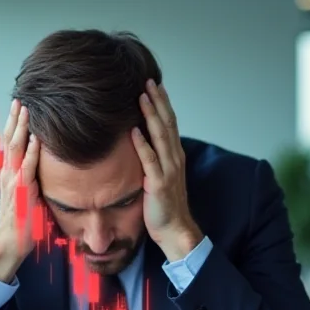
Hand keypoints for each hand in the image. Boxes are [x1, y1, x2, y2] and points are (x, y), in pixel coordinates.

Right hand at [0, 99, 40, 281]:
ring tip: (25, 111)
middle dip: (14, 120)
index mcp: (10, 173)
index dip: (14, 125)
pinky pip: (27, 169)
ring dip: (21, 129)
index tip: (19, 106)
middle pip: (10, 141)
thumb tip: (44, 167)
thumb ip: (31, 179)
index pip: (11, 144)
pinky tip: (36, 139)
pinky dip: (31, 153)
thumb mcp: (26, 195)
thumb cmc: (21, 221)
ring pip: (16, 150)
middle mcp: (9, 174)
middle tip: (19, 99)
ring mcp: (13, 182)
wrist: (10, 243)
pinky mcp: (22, 193)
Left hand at [131, 79, 202, 261]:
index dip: (163, 103)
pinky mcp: (159, 183)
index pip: (170, 123)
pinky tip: (134, 131)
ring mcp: (168, 170)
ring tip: (142, 97)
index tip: (153, 85)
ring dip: (151, 116)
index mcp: (175, 155)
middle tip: (148, 81)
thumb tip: (141, 141)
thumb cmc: (165, 204)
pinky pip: (150, 161)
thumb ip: (155, 158)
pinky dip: (142, 145)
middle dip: (158, 101)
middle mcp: (174, 158)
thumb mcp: (162, 176)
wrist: (175, 229)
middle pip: (166, 123)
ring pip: (160, 137)